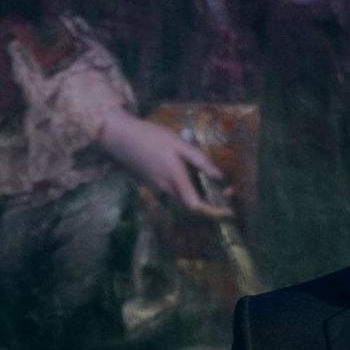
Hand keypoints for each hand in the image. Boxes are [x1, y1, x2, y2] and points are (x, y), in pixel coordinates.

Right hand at [97, 110, 231, 218]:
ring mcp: (158, 188)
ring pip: (184, 199)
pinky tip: (196, 177)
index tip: (229, 211)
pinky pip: (176, 192)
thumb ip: (200, 161)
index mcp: (175, 179)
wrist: (120, 138)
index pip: (196, 206)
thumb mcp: (179, 144)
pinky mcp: (153, 184)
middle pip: (192, 205)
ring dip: (202, 197)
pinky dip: (190, 190)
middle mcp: (167, 189)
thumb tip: (220, 177)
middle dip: (213, 204)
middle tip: (229, 192)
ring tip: (217, 185)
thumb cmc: (151, 137)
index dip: (214, 212)